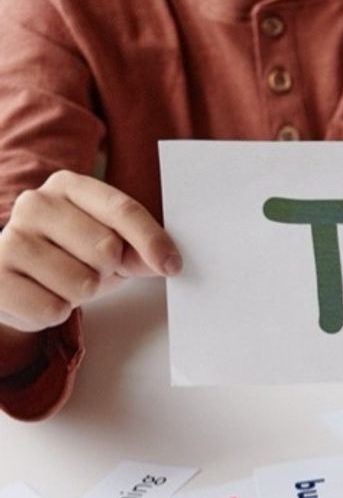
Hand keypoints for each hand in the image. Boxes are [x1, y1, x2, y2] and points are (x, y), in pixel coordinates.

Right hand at [0, 171, 180, 332]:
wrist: (17, 280)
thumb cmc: (70, 256)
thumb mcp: (112, 247)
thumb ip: (140, 250)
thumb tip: (166, 262)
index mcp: (67, 186)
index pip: (122, 209)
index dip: (152, 241)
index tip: (171, 265)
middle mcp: (34, 204)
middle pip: (106, 248)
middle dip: (108, 270)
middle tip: (88, 269)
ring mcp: (10, 238)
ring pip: (82, 283)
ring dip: (82, 294)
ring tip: (63, 282)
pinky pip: (53, 309)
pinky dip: (56, 311)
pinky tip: (43, 295)